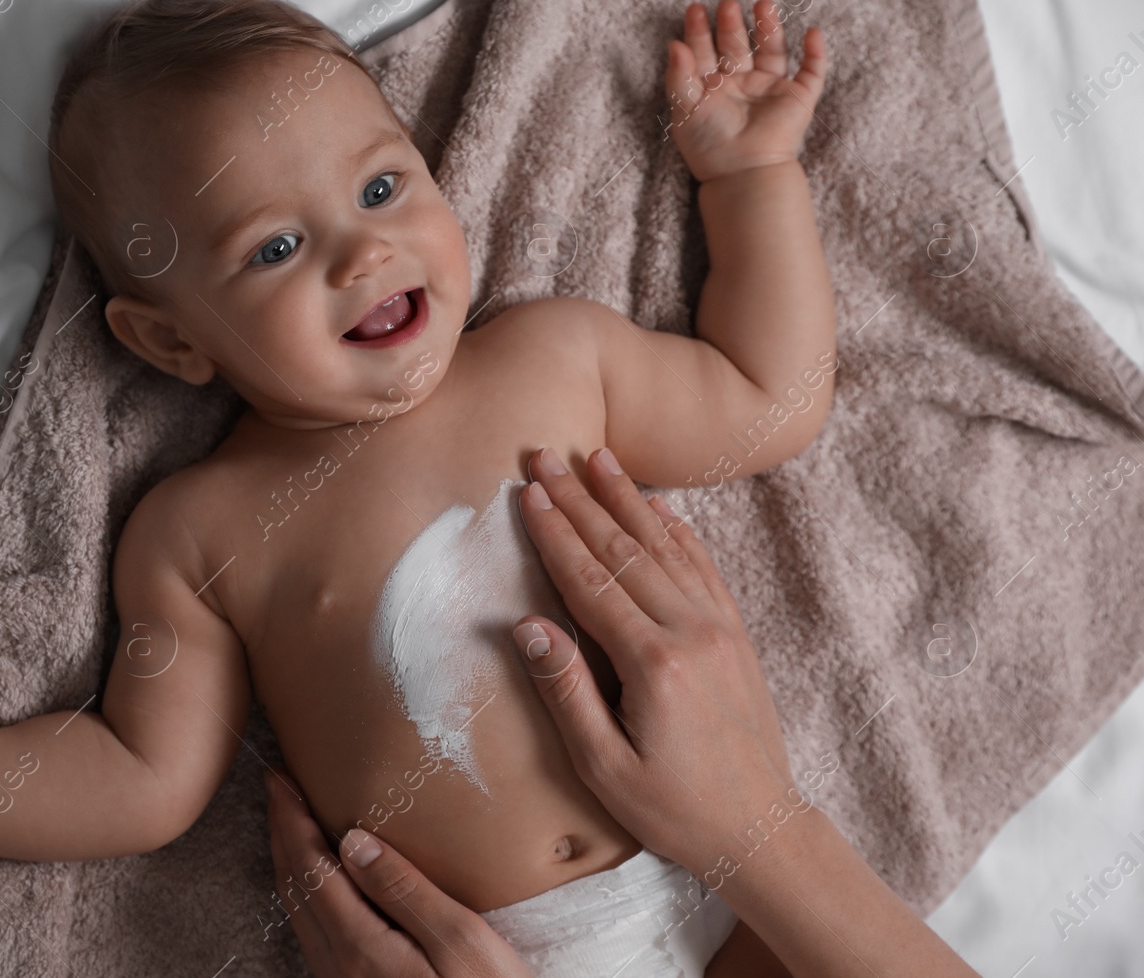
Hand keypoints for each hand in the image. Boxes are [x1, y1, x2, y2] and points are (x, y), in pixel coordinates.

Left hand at [264, 769, 530, 976]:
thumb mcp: (461, 941)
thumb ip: (404, 890)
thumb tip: (353, 841)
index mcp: (361, 946)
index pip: (310, 867)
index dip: (291, 819)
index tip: (278, 778)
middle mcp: (339, 967)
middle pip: (294, 888)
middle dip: (282, 833)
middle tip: (277, 787)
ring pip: (299, 913)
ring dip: (290, 862)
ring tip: (291, 823)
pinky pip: (315, 932)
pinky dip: (306, 892)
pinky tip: (320, 883)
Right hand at [513, 446, 795, 874]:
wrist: (760, 829)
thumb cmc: (674, 809)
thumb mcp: (603, 767)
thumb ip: (566, 690)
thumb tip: (526, 625)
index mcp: (654, 664)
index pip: (590, 582)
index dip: (556, 534)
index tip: (528, 493)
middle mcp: (691, 633)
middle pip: (624, 550)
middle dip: (582, 499)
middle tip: (549, 456)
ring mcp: (719, 629)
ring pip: (666, 547)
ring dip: (627, 500)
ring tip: (598, 458)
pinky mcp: (735, 634)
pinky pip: (702, 567)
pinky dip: (676, 530)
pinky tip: (657, 506)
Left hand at [664, 0, 827, 181]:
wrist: (742, 172)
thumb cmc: (708, 146)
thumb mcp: (684, 109)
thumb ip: (678, 76)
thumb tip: (673, 43)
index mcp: (712, 88)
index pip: (705, 52)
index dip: (699, 31)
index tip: (694, 9)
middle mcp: (741, 85)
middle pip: (737, 46)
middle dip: (731, 25)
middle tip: (726, 4)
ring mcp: (770, 89)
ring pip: (773, 50)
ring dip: (770, 27)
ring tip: (763, 4)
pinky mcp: (798, 98)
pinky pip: (812, 71)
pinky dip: (816, 53)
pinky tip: (813, 32)